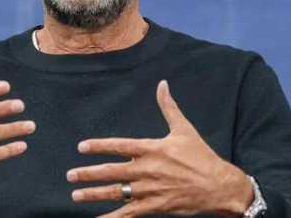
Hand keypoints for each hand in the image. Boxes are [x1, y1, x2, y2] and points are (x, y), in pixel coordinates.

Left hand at [67, 80, 252, 216]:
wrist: (220, 186)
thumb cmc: (201, 156)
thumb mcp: (184, 129)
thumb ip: (168, 107)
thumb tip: (162, 84)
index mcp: (152, 149)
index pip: (119, 146)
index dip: (98, 146)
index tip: (81, 147)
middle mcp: (147, 169)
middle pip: (112, 171)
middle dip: (88, 174)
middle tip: (70, 175)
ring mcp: (150, 190)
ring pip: (116, 193)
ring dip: (94, 194)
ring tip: (76, 195)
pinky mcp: (155, 206)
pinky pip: (129, 214)